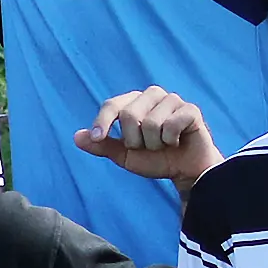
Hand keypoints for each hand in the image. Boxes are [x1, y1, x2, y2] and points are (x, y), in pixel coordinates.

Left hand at [76, 86, 219, 188]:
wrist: (185, 171)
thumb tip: (77, 137)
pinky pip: (171, 125)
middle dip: (135, 141)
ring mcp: (173, 100)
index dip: (102, 121)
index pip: (111, 105)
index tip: (99, 138)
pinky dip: (170, 140)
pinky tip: (177, 141)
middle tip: (147, 147)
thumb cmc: (155, 159)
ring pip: (150, 123)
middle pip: (129, 115)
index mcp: (133, 102)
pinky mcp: (191, 110)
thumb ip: (102, 145)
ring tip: (163, 144)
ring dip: (154, 143)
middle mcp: (152, 95)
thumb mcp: (124, 155)